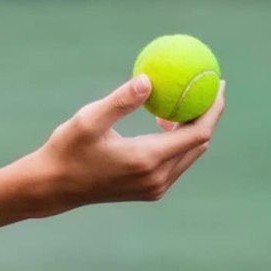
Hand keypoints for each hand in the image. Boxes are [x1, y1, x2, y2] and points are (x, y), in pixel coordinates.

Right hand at [29, 75, 224, 214]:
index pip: (198, 133)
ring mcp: (155, 187)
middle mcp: (158, 177)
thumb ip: (121, 101)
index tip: (217, 83)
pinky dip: (177, 141)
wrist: (53, 185)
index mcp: (148, 159)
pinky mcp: (148, 190)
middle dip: (207, 115)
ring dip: (191, 128)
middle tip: (205, 86)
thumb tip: (149, 80)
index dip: (212, 108)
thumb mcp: (89, 120)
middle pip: (199, 144)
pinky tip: (161, 123)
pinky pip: (175, 162)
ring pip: (188, 154)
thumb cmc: (68, 149)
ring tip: (180, 101)